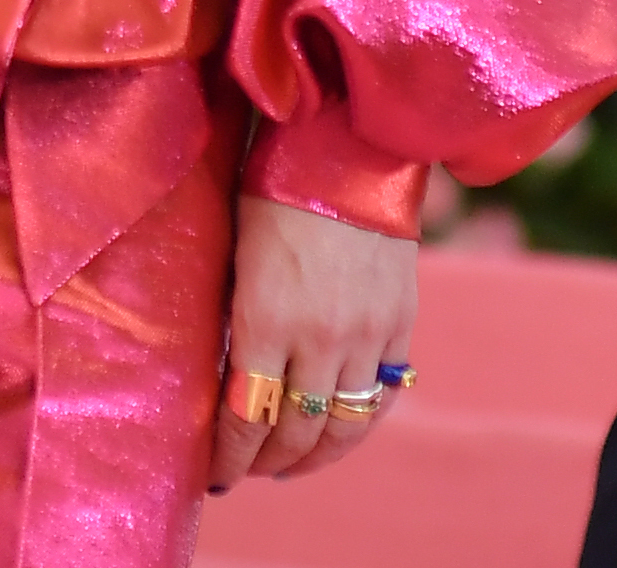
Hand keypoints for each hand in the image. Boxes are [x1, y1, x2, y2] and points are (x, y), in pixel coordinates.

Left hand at [210, 196, 418, 491]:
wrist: (347, 142)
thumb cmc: (272, 183)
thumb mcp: (237, 249)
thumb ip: (238, 316)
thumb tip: (228, 374)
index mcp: (266, 317)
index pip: (245, 416)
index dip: (229, 454)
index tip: (215, 474)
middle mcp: (320, 337)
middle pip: (297, 431)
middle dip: (267, 459)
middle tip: (247, 469)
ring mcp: (367, 334)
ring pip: (344, 425)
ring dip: (315, 454)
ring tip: (289, 463)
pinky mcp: (400, 322)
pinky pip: (383, 394)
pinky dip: (360, 420)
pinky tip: (340, 428)